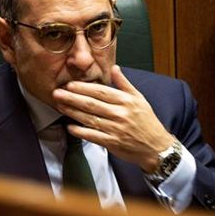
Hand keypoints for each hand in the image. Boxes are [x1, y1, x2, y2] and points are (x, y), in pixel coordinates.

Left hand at [52, 65, 174, 171]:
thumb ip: (124, 84)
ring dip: (73, 112)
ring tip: (60, 106)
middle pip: (92, 104)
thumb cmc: (147, 122)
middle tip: (57, 93)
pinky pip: (93, 136)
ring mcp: (116, 129)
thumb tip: (115, 68)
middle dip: (72, 98)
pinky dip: (81, 132)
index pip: (101, 92)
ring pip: (90, 119)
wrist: (157, 147)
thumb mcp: (139, 98)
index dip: (84, 88)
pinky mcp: (113, 143)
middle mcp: (120, 114)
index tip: (70, 85)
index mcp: (126, 101)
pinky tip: (70, 127)